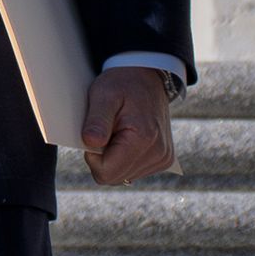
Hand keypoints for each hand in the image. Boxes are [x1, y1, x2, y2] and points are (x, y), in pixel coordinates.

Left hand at [80, 66, 177, 185]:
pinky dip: (125, 158)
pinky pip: (133, 171)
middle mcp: (159, 154)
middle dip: (103, 159)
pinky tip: (127, 139)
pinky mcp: (164, 160)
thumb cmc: (123, 83)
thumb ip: (96, 120)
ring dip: (114, 158)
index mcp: (144, 140)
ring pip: (123, 176)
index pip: (106, 173)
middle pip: (114, 178)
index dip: (92, 158)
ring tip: (118, 132)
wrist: (148, 77)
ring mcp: (163, 159)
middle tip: (105, 132)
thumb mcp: (103, 94)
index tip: (94, 136)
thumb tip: (91, 144)